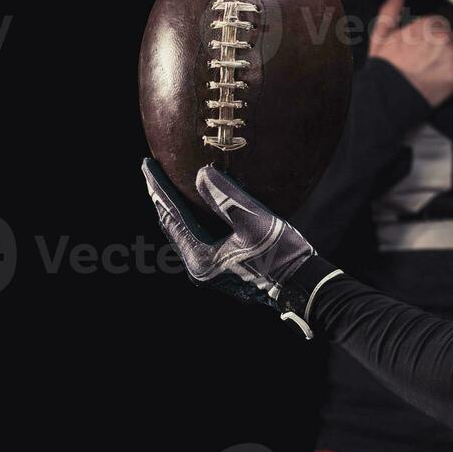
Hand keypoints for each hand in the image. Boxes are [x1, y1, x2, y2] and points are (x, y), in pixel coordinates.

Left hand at [142, 158, 341, 337]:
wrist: (304, 287)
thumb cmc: (281, 256)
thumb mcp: (254, 222)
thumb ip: (225, 198)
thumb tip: (201, 174)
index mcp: (200, 259)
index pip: (171, 216)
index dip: (158, 189)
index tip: (148, 164)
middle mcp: (200, 269)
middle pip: (174, 227)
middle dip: (164, 199)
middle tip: (156, 173)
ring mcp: (213, 271)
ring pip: (188, 234)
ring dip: (180, 210)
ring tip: (175, 187)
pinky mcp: (227, 270)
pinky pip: (204, 239)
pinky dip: (199, 220)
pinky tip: (206, 208)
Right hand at [368, 0, 452, 106]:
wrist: (388, 97)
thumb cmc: (386, 68)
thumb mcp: (382, 34)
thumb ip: (391, 9)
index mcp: (428, 23)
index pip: (442, 25)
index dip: (433, 39)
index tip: (425, 51)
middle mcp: (444, 35)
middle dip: (446, 48)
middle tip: (431, 63)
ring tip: (439, 71)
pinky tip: (452, 76)